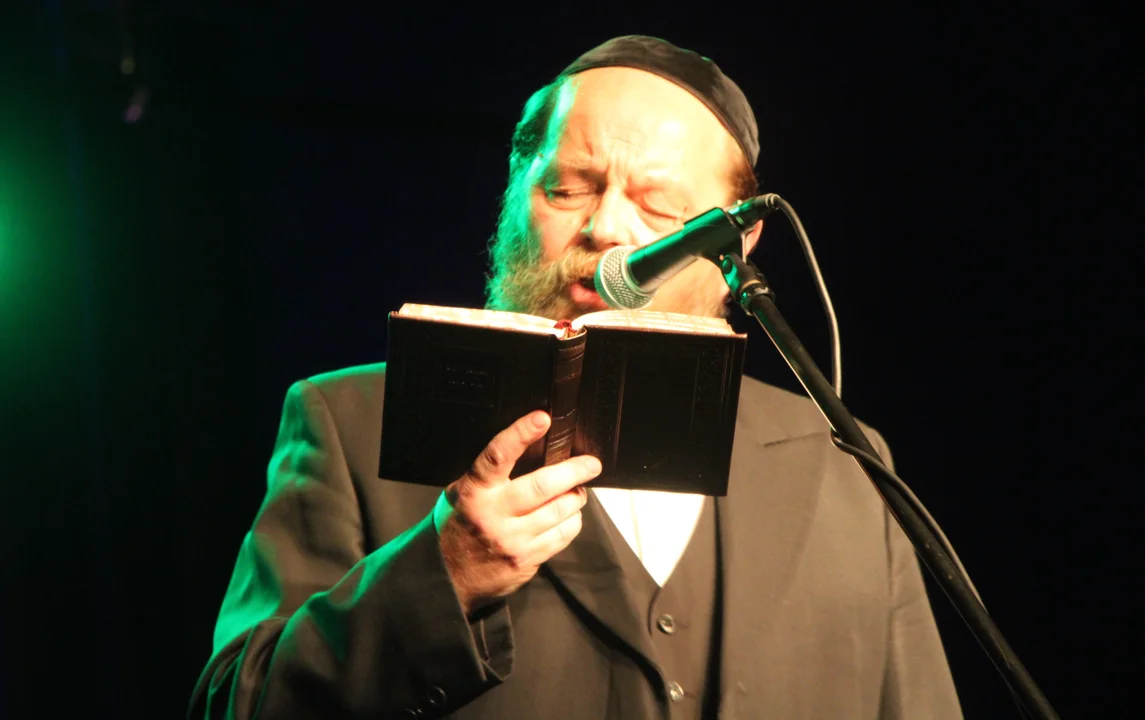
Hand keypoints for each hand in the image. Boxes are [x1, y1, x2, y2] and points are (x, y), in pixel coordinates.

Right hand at [436, 410, 601, 615]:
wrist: (449, 576)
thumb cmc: (461, 524)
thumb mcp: (462, 493)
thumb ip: (490, 475)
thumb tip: (529, 448)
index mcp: (476, 491)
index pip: (498, 456)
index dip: (520, 434)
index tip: (542, 418)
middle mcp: (495, 514)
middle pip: (543, 487)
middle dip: (574, 471)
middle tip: (591, 464)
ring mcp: (513, 540)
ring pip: (560, 512)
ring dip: (576, 497)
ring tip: (577, 490)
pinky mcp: (527, 560)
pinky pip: (562, 535)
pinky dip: (571, 521)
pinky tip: (568, 516)